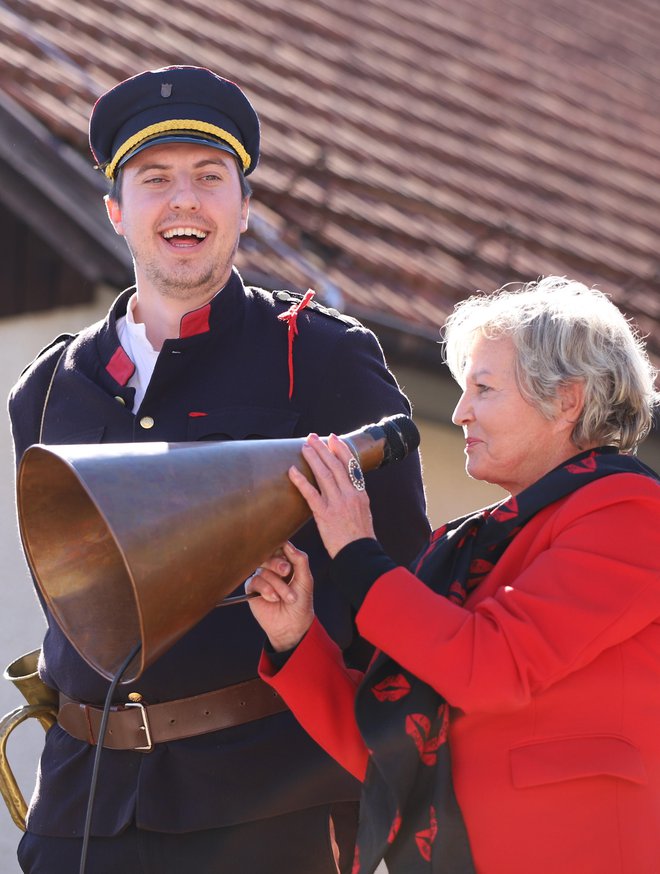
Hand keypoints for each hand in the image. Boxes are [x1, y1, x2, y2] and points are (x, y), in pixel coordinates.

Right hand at [246, 542, 313, 651]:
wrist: (293, 624)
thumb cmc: (301, 602)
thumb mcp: (306, 579)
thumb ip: (300, 559)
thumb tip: (287, 544)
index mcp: (286, 562)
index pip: (280, 546)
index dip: (282, 549)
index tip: (288, 559)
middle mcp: (272, 567)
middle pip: (269, 555)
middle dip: (279, 565)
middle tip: (287, 573)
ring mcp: (262, 577)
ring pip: (263, 570)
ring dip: (277, 585)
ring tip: (288, 597)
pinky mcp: (252, 588)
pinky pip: (254, 581)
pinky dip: (266, 590)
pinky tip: (274, 599)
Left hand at [288, 433, 375, 557]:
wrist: (360, 554)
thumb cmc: (360, 538)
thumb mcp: (364, 514)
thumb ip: (354, 499)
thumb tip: (347, 490)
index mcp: (360, 494)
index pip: (350, 466)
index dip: (341, 450)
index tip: (333, 438)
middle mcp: (350, 495)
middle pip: (335, 465)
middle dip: (323, 448)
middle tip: (312, 437)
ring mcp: (338, 503)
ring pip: (324, 474)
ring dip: (313, 458)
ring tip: (304, 446)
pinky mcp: (324, 514)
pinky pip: (310, 494)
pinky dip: (301, 481)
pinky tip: (292, 471)